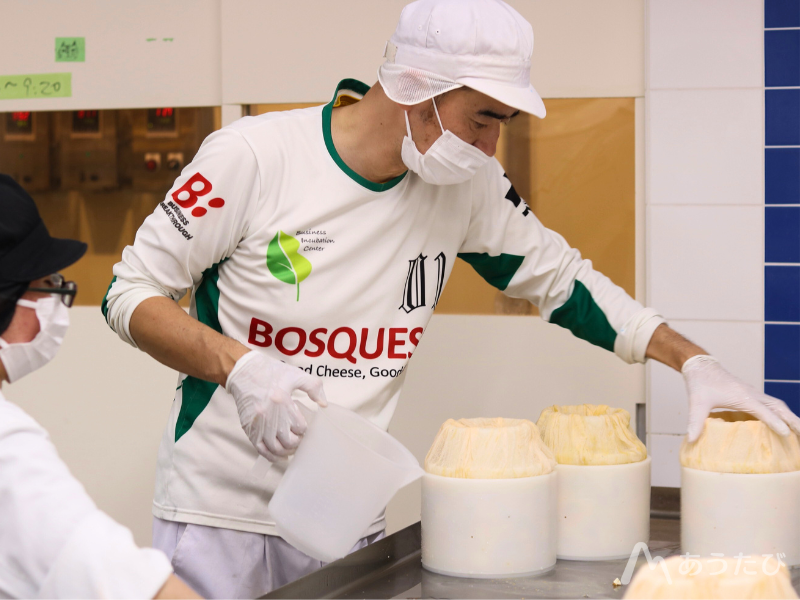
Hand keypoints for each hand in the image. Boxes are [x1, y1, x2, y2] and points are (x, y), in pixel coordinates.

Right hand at [225, 351, 327, 460]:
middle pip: (289, 442)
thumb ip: (313, 387)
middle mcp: (269, 416)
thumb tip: (324, 403)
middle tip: (301, 439)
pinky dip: (271, 456)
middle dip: (298, 443)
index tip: (306, 428)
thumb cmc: (270, 372)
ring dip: (287, 451)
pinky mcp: (249, 428)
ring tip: (292, 448)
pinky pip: (260, 449)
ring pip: (275, 449)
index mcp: (282, 402)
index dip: (305, 430)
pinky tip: (280, 456)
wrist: (243, 372)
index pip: (300, 427)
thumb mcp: (295, 374)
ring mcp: (258, 424)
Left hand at [683, 355, 799, 441]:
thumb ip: (695, 421)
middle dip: (793, 420)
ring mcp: (753, 393)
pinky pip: (771, 404)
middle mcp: (752, 394)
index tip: (786, 434)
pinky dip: (781, 413)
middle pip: (779, 407)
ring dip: (790, 417)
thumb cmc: (700, 383)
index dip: (775, 422)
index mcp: (742, 396)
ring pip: (777, 405)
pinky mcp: (751, 394)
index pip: (763, 411)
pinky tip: (782, 423)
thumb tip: (690, 439)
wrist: (700, 365)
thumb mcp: (696, 403)